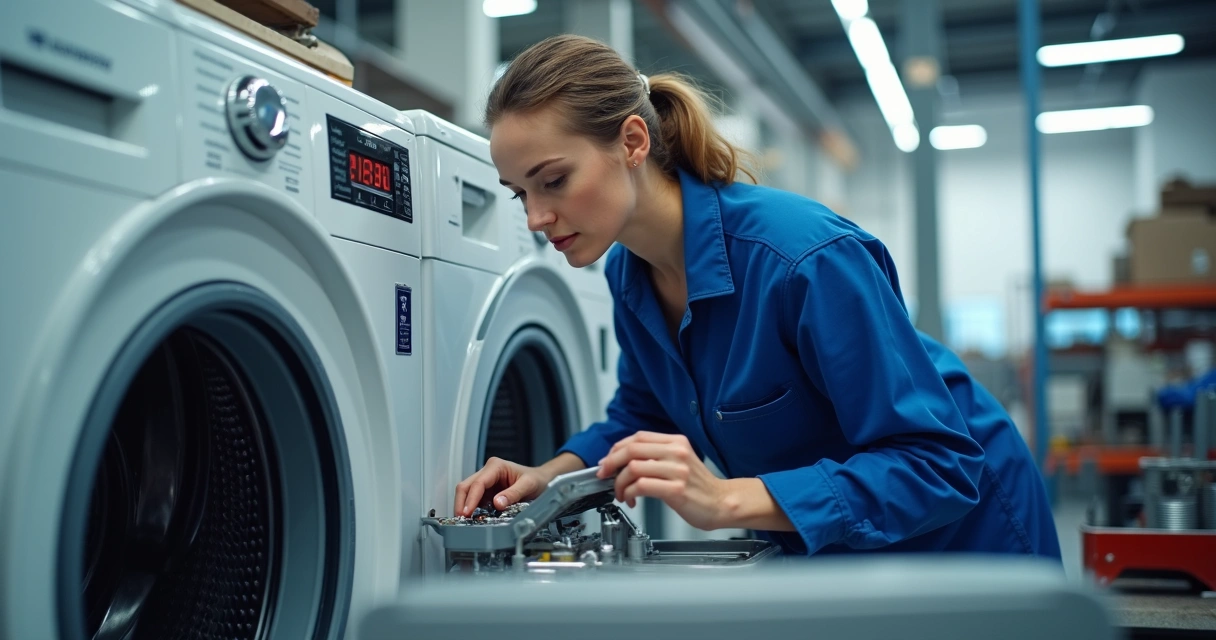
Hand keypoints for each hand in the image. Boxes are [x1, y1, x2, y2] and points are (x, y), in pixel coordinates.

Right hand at [452, 452, 585, 516]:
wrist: (543, 480)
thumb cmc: (537, 479)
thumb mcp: (529, 485)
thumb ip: (513, 494)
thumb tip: (497, 503)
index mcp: (496, 466)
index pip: (478, 483)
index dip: (470, 499)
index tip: (466, 513)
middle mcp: (488, 472)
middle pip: (466, 487)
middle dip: (461, 503)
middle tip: (460, 520)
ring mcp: (486, 482)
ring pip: (467, 493)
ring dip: (465, 507)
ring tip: (466, 522)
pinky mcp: (487, 492)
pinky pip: (475, 500)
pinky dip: (472, 510)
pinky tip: (474, 519)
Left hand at [596, 431, 726, 530]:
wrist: (722, 503)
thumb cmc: (699, 487)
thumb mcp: (680, 461)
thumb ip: (657, 456)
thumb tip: (624, 460)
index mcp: (677, 442)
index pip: (637, 437)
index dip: (617, 449)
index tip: (608, 461)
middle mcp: (677, 452)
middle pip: (631, 449)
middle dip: (611, 463)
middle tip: (605, 475)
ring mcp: (677, 470)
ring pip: (633, 468)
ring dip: (620, 483)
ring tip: (622, 493)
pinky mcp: (676, 489)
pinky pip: (641, 486)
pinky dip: (629, 493)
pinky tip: (632, 499)